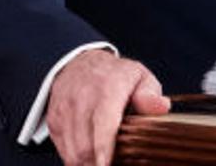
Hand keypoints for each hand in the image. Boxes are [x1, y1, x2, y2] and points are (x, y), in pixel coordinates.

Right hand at [45, 50, 169, 165]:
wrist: (81, 61)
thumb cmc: (115, 76)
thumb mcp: (139, 76)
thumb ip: (150, 94)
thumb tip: (161, 106)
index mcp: (107, 88)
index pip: (103, 124)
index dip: (105, 151)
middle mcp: (81, 97)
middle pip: (85, 146)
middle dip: (97, 165)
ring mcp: (64, 108)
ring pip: (72, 152)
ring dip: (86, 165)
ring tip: (102, 164)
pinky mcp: (54, 118)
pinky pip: (62, 149)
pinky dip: (75, 160)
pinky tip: (89, 158)